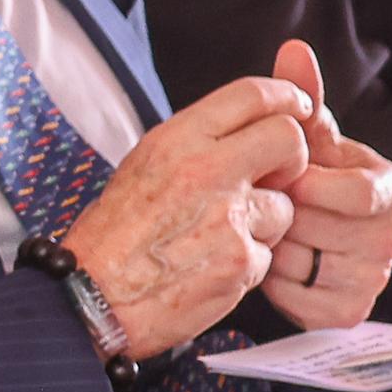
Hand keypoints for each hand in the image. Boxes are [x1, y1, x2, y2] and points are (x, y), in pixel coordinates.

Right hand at [66, 71, 311, 356]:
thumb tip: (244, 134)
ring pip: (285, 206)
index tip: (299, 107)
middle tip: (275, 176)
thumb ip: (194, 147)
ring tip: (216, 238)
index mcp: (176, 141)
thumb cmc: (110, 236)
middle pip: (288, 138)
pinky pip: (269, 254)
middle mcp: (206, 170)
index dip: (285, 97)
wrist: (92, 296)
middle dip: (292, 158)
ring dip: (264, 223)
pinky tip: (210, 268)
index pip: (251, 95)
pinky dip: (247, 263)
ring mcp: (229, 217)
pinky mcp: (242, 261)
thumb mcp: (141, 167)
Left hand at [260, 37, 391, 331]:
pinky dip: (275, 284)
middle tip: (267, 203)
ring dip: (273, 246)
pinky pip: (302, 302)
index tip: (285, 177)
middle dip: (284, 212)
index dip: (314, 186)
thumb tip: (294, 48)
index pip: (363, 194)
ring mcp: (373, 276)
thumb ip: (302, 97)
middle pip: (328, 229)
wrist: (299, 231)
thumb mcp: (305, 137)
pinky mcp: (348, 312)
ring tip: (267, 228)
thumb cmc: (305, 173)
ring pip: (309, 264)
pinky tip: (271, 262)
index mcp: (391, 188)